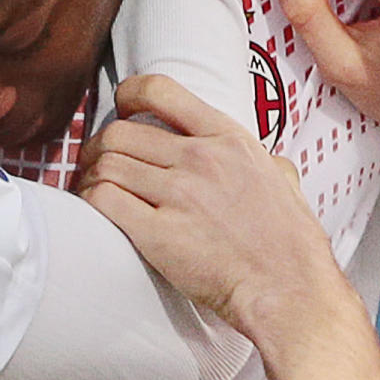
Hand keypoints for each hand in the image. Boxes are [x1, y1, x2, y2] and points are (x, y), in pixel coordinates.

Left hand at [81, 73, 343, 335]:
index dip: (128, 96)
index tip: (122, 111)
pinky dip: (90, 200)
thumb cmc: (290, 244)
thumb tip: (270, 163)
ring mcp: (179, 194)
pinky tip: (94, 210)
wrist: (288, 288)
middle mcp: (201, 158)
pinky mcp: (158, 233)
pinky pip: (103, 199)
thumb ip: (267, 163)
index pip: (160, 90)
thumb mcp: (284, 182)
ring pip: (106, 164)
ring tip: (91, 190)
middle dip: (98, 146)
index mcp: (228, 138)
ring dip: (90, 176)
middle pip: (120, 132)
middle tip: (95, 163)